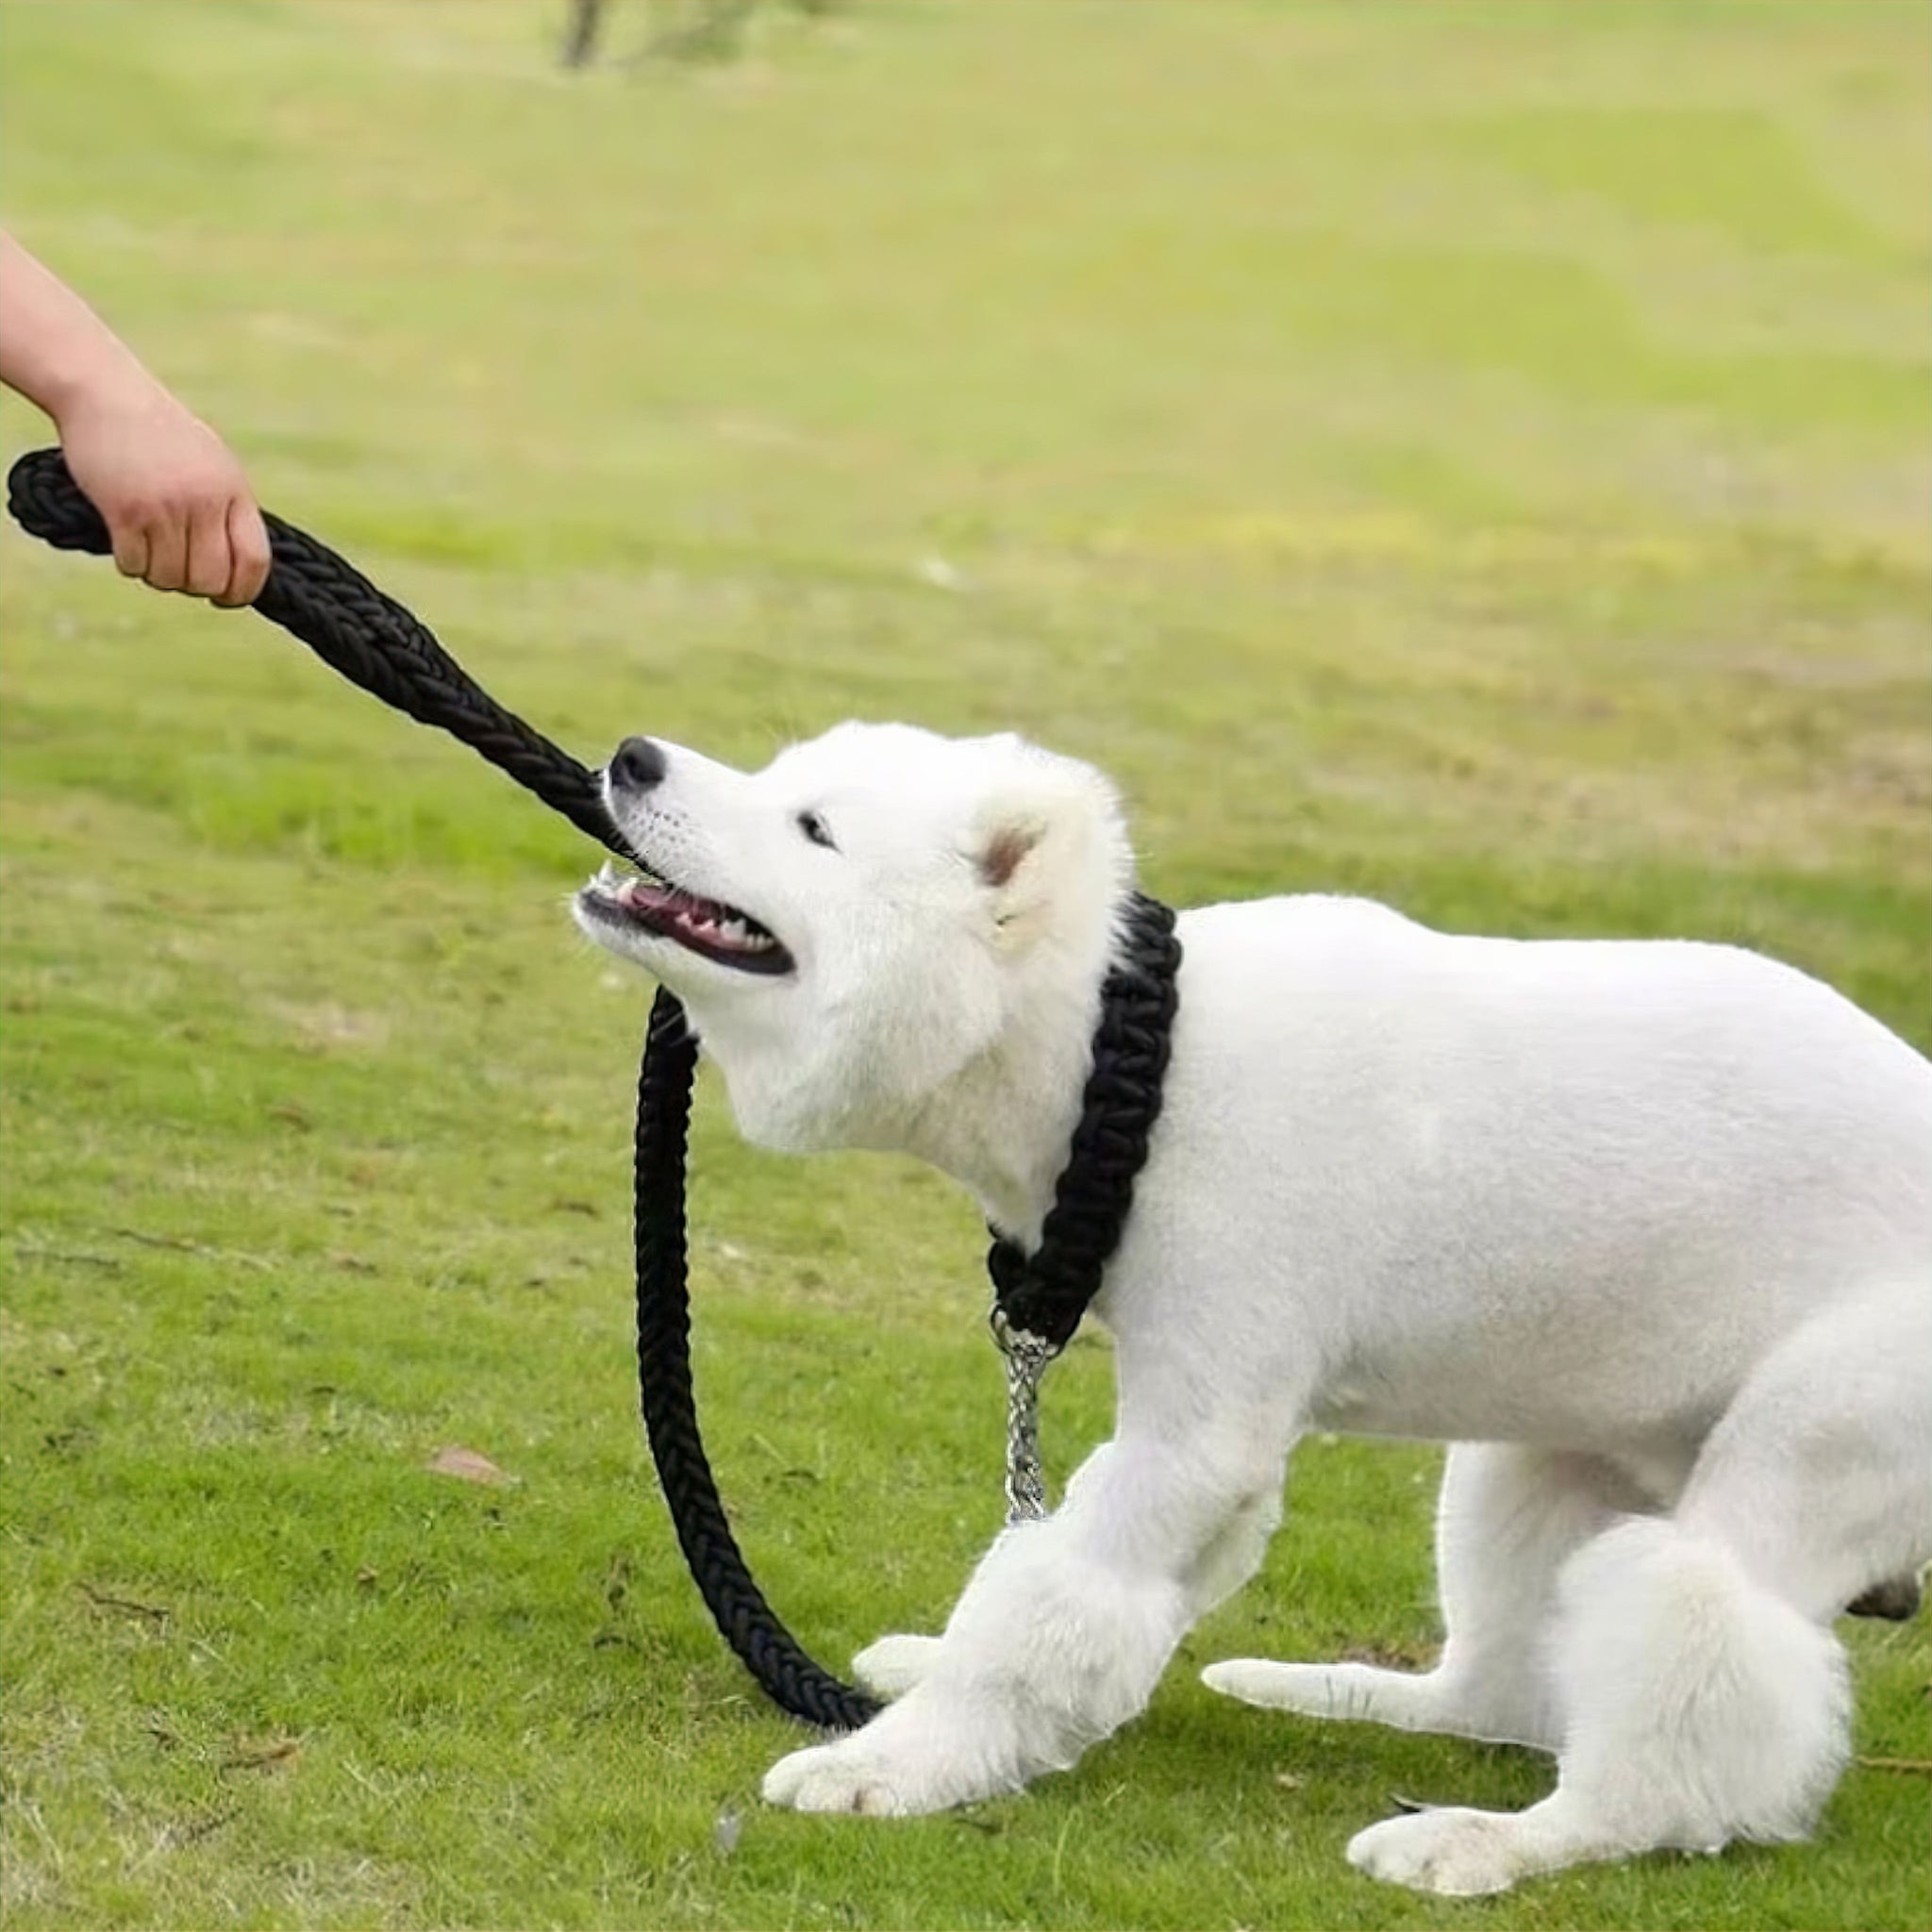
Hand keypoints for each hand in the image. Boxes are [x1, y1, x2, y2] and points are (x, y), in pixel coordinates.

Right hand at [56, 374, 270, 607]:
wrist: (106, 393)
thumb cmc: (161, 434)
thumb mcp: (213, 464)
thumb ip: (230, 510)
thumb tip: (244, 567)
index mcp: (234, 491)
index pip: (254, 561)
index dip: (243, 591)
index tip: (226, 598)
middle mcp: (204, 501)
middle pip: (211, 579)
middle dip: (193, 587)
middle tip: (176, 571)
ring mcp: (165, 506)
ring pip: (170, 578)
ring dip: (157, 575)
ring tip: (148, 550)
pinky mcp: (125, 510)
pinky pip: (134, 565)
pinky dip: (129, 563)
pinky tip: (124, 541)